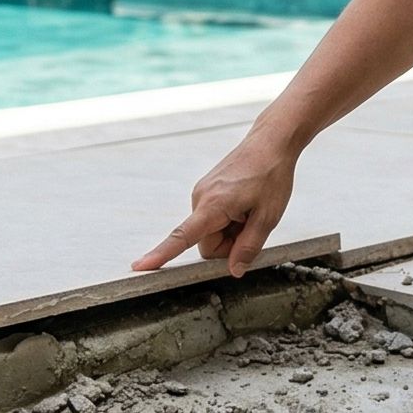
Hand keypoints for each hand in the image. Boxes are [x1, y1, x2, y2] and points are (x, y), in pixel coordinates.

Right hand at [130, 131, 297, 276]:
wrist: (270, 142)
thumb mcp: (268, 217)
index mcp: (213, 205)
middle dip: (229, 244)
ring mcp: (202, 194)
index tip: (141, 266)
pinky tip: (244, 205)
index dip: (161, 254)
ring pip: (210, 233)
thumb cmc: (271, 174)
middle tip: (251, 224)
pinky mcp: (206, 192)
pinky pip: (213, 220)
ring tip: (250, 210)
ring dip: (231, 231)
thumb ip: (249, 247)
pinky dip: (229, 220)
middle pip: (206, 244)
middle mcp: (200, 198)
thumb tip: (234, 270)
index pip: (182, 237)